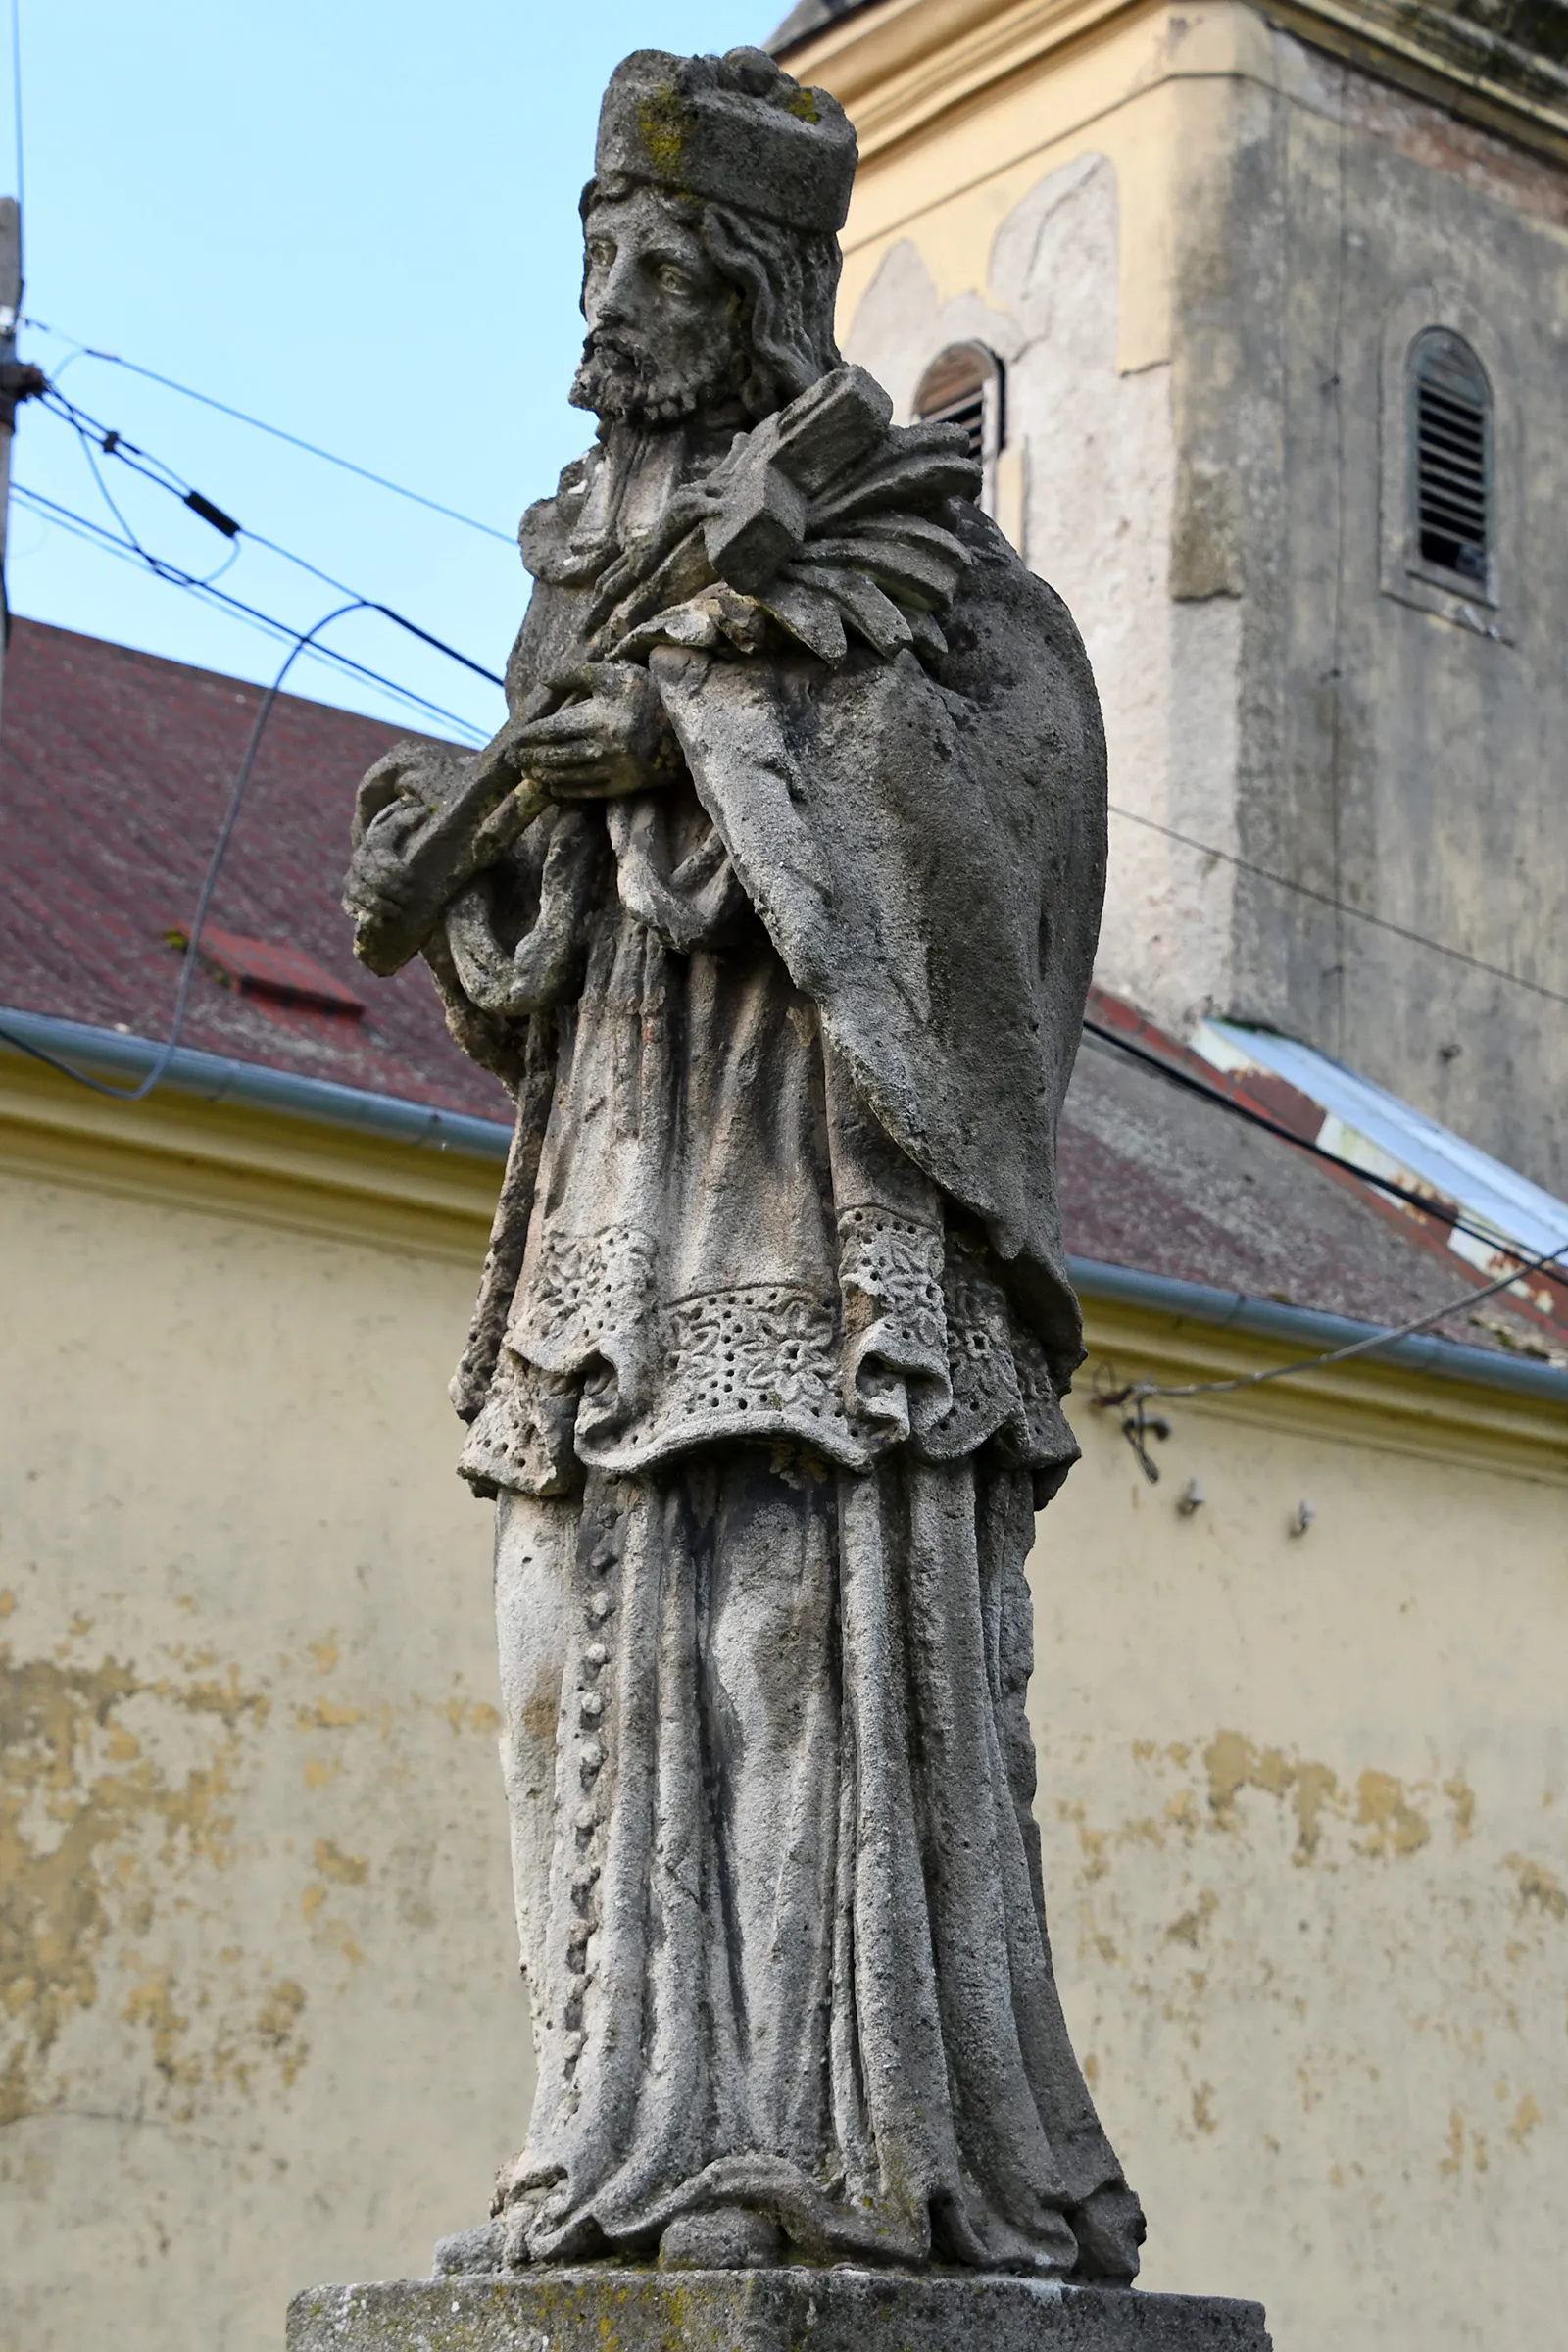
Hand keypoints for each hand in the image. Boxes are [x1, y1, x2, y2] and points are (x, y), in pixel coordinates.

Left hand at [511, 661, 677, 799]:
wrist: (686, 724)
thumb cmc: (646, 692)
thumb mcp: (613, 674)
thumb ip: (575, 674)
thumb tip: (543, 683)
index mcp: (598, 719)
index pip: (552, 732)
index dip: (529, 737)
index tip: (513, 741)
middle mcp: (603, 748)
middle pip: (555, 756)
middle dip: (531, 759)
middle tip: (513, 760)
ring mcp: (614, 769)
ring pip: (569, 776)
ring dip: (544, 776)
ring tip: (528, 773)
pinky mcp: (625, 784)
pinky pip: (588, 791)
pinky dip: (567, 790)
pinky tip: (553, 788)